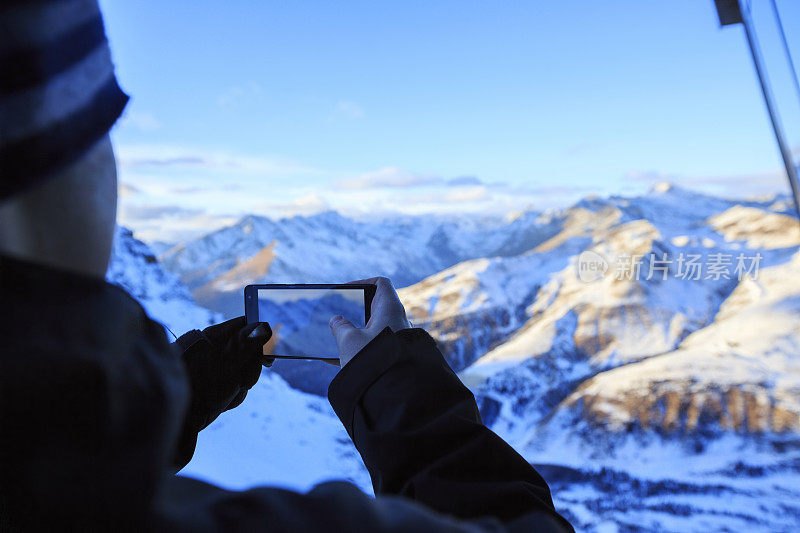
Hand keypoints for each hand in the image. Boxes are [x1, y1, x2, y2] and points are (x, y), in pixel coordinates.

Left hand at [179, 317, 272, 432]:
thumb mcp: (229, 362)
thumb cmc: (201, 385)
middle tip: (243, 381)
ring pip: (245, 371)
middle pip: (251, 351)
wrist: (180, 417)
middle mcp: (218, 348)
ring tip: (227, 393)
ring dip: (241, 385)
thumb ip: (249, 344)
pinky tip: (223, 401)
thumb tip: (264, 327)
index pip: (246, 325)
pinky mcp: (218, 383)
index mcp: (218, 335)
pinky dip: (234, 395)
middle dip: (250, 370)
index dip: (260, 338)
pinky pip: (237, 386)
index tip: (267, 357)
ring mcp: (218, 366)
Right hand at [329, 276, 411, 366]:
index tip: (347, 290)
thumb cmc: (374, 360)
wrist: (394, 392)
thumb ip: (340, 327)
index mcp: (390, 309)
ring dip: (355, 333)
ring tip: (334, 340)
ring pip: (374, 331)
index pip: (381, 284)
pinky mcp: (395, 357)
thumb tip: (337, 321)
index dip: (363, 282)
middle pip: (376, 308)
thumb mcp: (349, 340)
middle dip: (356, 312)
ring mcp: (398, 340)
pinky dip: (358, 350)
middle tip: (339, 316)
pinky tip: (334, 360)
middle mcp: (398, 322)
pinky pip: (375, 349)